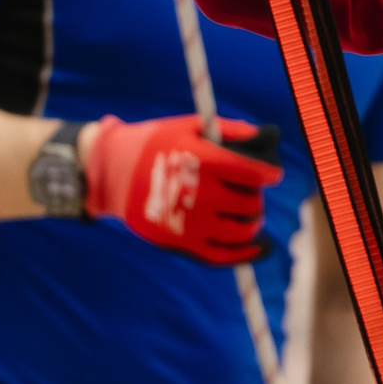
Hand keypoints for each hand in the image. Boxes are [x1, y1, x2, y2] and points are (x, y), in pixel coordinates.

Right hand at [83, 114, 283, 264]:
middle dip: (255, 196)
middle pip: (249, 203)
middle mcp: (196, 194)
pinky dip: (243, 253)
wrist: (111, 173)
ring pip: (241, 231)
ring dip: (252, 222)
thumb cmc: (155, 145)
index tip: (272, 174)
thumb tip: (263, 137)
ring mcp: (188, 223)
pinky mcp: (179, 244)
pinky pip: (221, 256)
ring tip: (250, 214)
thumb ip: (228, 130)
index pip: (252, 174)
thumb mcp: (188, 127)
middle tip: (249, 191)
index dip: (268, 174)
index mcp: (200, 161)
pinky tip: (257, 247)